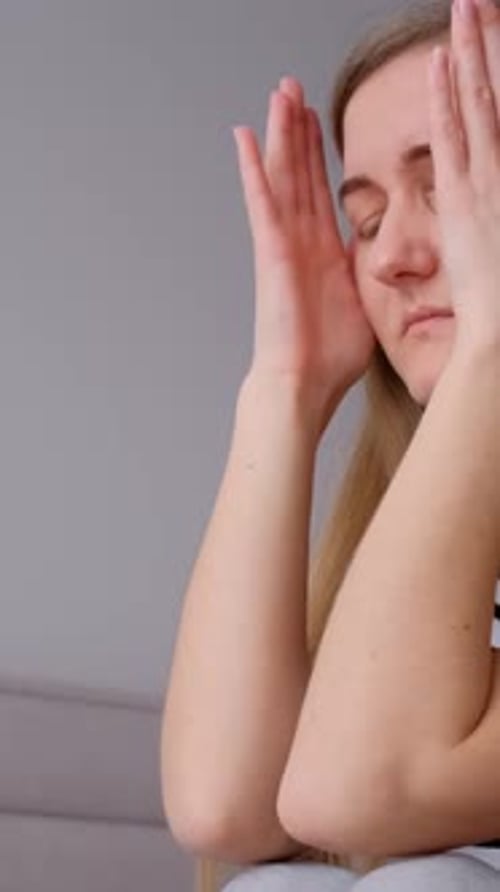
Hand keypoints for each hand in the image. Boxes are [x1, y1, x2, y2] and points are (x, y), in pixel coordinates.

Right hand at [233, 77, 375, 434]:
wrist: (304, 384)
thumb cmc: (331, 357)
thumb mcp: (363, 302)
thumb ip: (364, 272)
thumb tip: (376, 254)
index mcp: (323, 253)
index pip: (319, 192)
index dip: (316, 155)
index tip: (316, 122)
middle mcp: (301, 242)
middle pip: (298, 175)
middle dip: (296, 131)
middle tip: (291, 89)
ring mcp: (283, 245)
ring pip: (280, 177)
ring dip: (279, 135)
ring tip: (278, 94)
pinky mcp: (271, 252)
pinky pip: (261, 202)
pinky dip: (252, 170)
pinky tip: (245, 136)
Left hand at [428, 0, 499, 359]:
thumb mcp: (496, 249)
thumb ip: (488, 218)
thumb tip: (487, 210)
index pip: (496, 119)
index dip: (490, 80)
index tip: (484, 49)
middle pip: (492, 97)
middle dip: (485, 47)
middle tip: (478, 3)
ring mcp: (490, 180)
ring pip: (478, 103)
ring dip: (469, 54)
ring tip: (463, 9)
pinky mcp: (469, 194)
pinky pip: (455, 134)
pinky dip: (449, 95)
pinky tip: (441, 59)